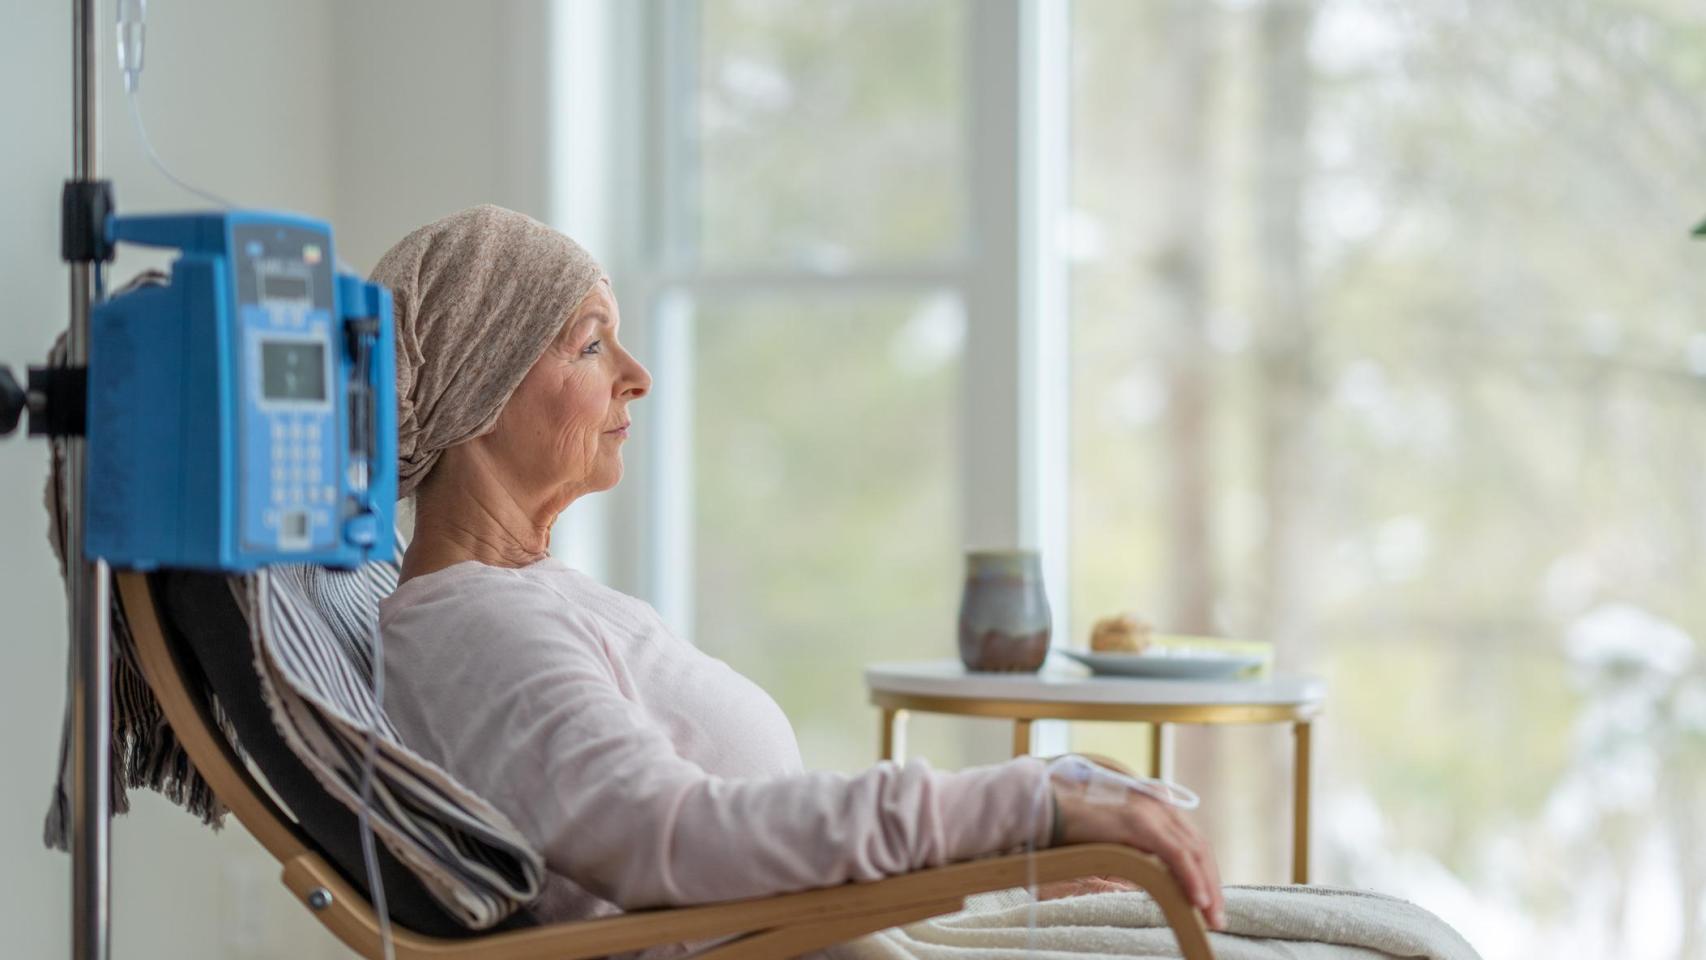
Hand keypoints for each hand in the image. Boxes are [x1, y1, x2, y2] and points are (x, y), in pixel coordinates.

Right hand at [1052, 771, 1225, 929]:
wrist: (1046, 807)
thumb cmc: (1073, 828)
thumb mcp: (1114, 843)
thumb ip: (1136, 854)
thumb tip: (1151, 882)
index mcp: (1157, 806)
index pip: (1193, 843)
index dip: (1205, 874)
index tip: (1209, 903)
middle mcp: (1160, 804)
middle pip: (1200, 848)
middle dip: (1212, 886)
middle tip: (1217, 919)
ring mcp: (1151, 810)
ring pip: (1193, 852)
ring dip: (1207, 888)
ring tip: (1212, 918)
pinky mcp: (1139, 821)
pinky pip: (1175, 853)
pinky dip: (1190, 878)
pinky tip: (1197, 900)